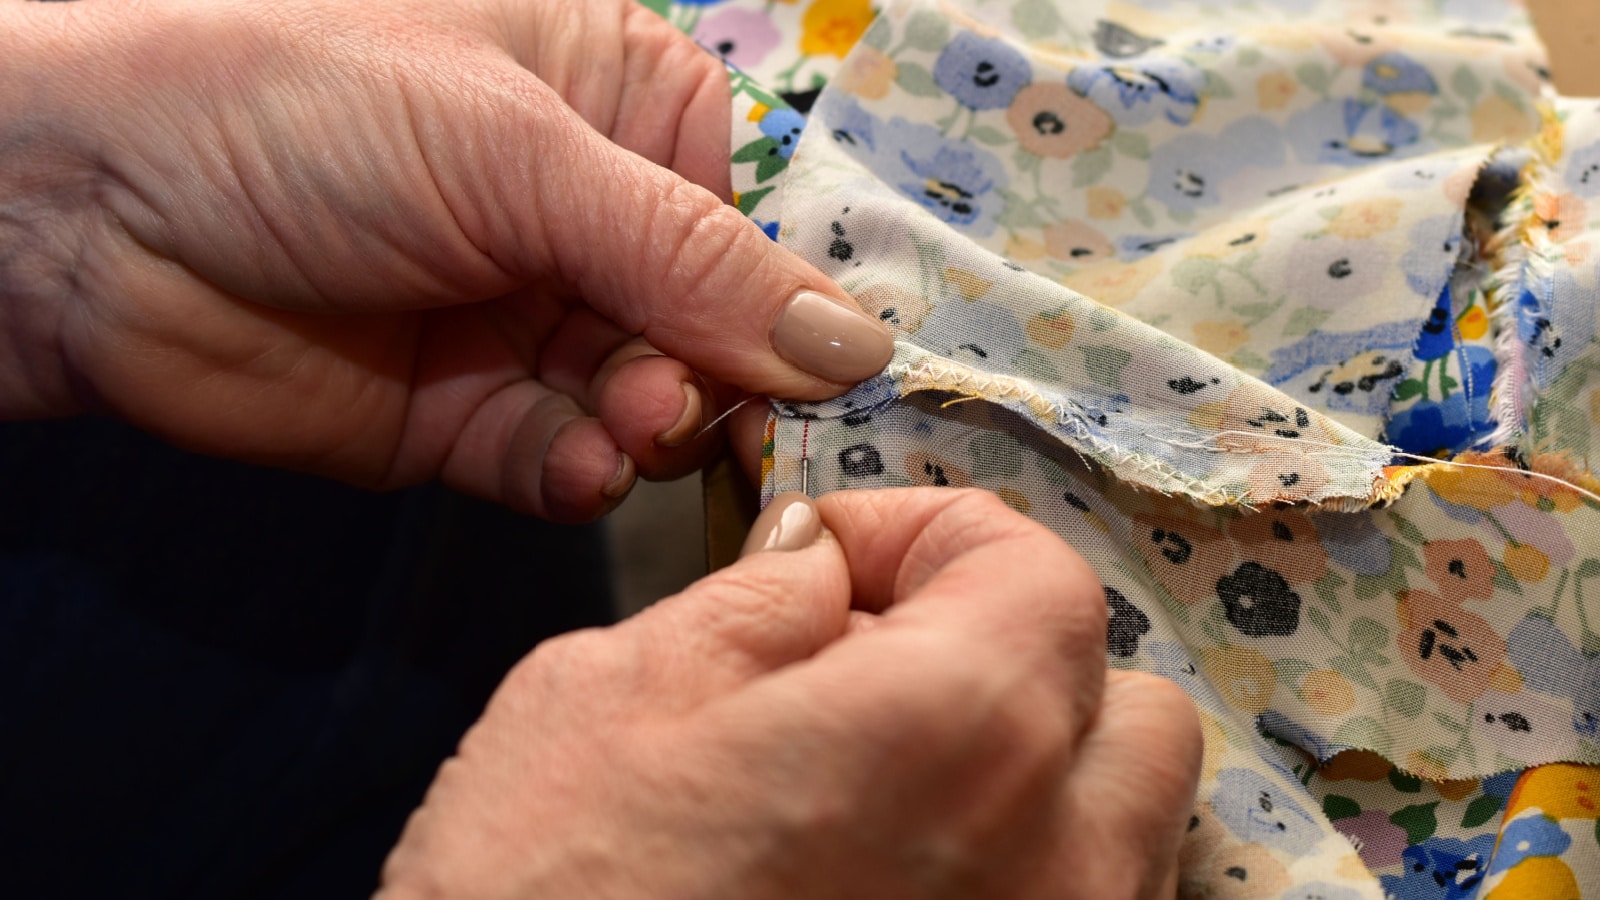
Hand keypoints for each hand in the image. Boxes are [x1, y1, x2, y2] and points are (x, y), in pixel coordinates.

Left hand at [0, 0, 890, 520]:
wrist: (88, 215)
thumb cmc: (300, 112)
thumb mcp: (518, 154)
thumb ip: (691, 259)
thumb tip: (855, 346)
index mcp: (617, 104)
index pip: (751, 214)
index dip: (778, 291)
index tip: (798, 359)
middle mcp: (584, 216)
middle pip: (715, 326)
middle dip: (710, 371)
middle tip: (669, 395)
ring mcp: (529, 320)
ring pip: (653, 404)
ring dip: (649, 426)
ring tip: (616, 422)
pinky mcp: (472, 416)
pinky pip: (570, 460)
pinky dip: (581, 471)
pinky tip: (567, 458)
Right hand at [379, 488, 1202, 898]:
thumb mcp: (608, 698)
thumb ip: (752, 603)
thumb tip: (819, 562)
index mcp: (962, 728)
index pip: (1038, 572)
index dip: (929, 536)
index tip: (836, 564)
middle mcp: (1055, 861)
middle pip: (1124, 706)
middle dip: (1013, 659)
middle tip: (871, 672)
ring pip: (1122, 831)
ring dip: (1032, 778)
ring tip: (882, 790)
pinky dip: (1014, 875)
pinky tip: (890, 886)